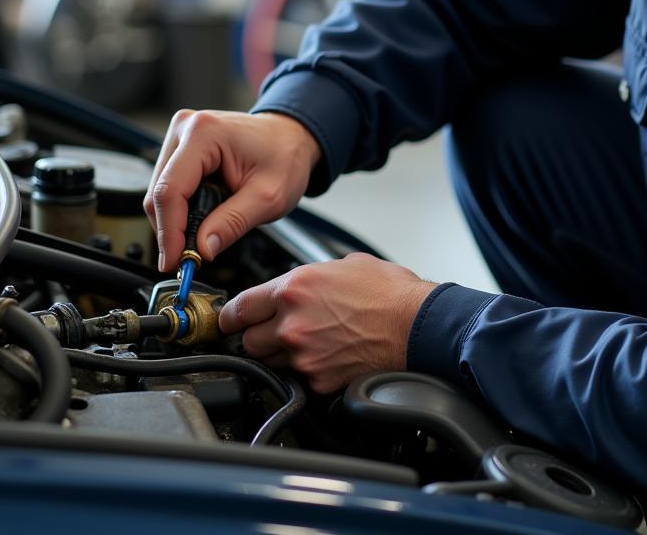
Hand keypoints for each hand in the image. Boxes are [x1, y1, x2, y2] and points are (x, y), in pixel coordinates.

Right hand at [143, 110, 321, 270]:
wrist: (291, 137)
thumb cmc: (284, 157)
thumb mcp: (269, 197)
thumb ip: (233, 223)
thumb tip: (202, 248)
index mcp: (205, 133)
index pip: (169, 191)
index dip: (168, 232)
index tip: (172, 262)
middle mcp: (185, 128)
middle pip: (160, 192)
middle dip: (172, 229)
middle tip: (191, 257)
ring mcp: (180, 135)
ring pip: (160, 192)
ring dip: (176, 220)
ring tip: (206, 233)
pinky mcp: (180, 147)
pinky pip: (169, 186)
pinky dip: (181, 208)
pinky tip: (203, 217)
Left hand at [218, 252, 437, 393]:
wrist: (417, 325)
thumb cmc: (389, 292)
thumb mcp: (344, 265)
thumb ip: (309, 277)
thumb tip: (297, 285)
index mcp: (294, 288)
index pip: (239, 307)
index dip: (230, 315)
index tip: (228, 320)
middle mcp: (292, 323)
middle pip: (248, 340)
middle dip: (257, 336)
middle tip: (273, 331)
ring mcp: (304, 355)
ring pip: (270, 362)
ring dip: (280, 355)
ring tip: (307, 344)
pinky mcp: (319, 381)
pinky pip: (299, 379)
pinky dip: (307, 371)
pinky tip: (327, 358)